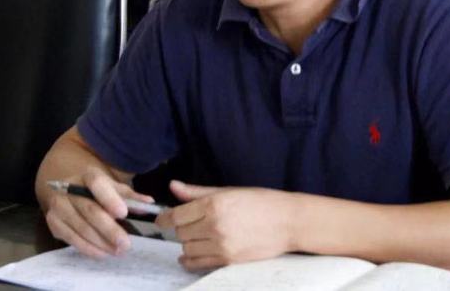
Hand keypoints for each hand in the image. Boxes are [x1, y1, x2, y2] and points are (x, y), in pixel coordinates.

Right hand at [43, 167, 155, 257]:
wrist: (68, 189)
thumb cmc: (97, 189)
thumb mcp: (113, 187)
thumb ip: (130, 196)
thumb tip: (149, 203)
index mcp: (87, 176)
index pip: (97, 184)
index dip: (110, 199)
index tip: (124, 213)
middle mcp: (69, 189)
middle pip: (90, 210)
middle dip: (109, 229)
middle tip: (125, 244)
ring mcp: (59, 206)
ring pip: (81, 227)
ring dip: (100, 242)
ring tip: (118, 251)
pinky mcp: (53, 222)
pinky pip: (71, 238)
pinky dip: (88, 248)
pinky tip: (102, 253)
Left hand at [155, 181, 295, 269]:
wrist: (289, 221)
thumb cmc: (262, 202)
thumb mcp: (229, 191)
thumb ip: (198, 192)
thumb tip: (174, 186)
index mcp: (214, 204)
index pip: (176, 215)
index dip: (164, 218)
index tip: (161, 220)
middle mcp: (214, 225)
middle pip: (180, 232)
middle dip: (181, 228)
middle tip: (189, 224)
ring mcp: (221, 244)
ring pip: (187, 248)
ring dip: (188, 242)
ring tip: (197, 236)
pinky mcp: (228, 259)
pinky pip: (198, 263)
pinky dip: (190, 260)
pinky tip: (189, 255)